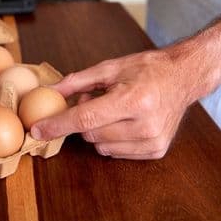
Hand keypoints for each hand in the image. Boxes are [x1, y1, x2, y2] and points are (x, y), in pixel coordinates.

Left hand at [31, 50, 197, 158]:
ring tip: (114, 110)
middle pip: (91, 134)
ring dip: (98, 131)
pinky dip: (112, 139)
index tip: (37, 130)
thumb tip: (49, 92)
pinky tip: (125, 122)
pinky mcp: (156, 151)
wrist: (183, 77)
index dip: (58, 125)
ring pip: (101, 147)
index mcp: (133, 100)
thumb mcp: (110, 68)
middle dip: (84, 119)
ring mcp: (152, 141)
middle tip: (96, 100)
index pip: (86, 118)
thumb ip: (77, 82)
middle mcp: (145, 124)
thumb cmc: (147, 69)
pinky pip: (116, 153)